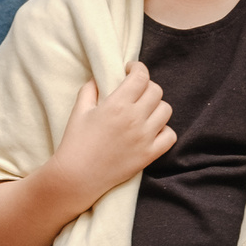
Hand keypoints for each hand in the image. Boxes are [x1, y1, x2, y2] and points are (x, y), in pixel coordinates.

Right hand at [49, 62, 173, 202]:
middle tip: (136, 91)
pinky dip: (164, 130)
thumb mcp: (79, 110)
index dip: (137, 68)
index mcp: (117, 104)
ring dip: (156, 106)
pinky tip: (152, 129)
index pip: (141, 76)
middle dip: (146, 86)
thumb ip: (90, 89)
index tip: (131, 70)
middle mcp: (134, 119)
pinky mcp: (149, 155)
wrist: (77, 177)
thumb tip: (99, 79)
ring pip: (166, 110)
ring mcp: (144, 138)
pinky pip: (170, 136)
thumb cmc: (75, 142)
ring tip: (144, 110)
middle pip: (156, 91)